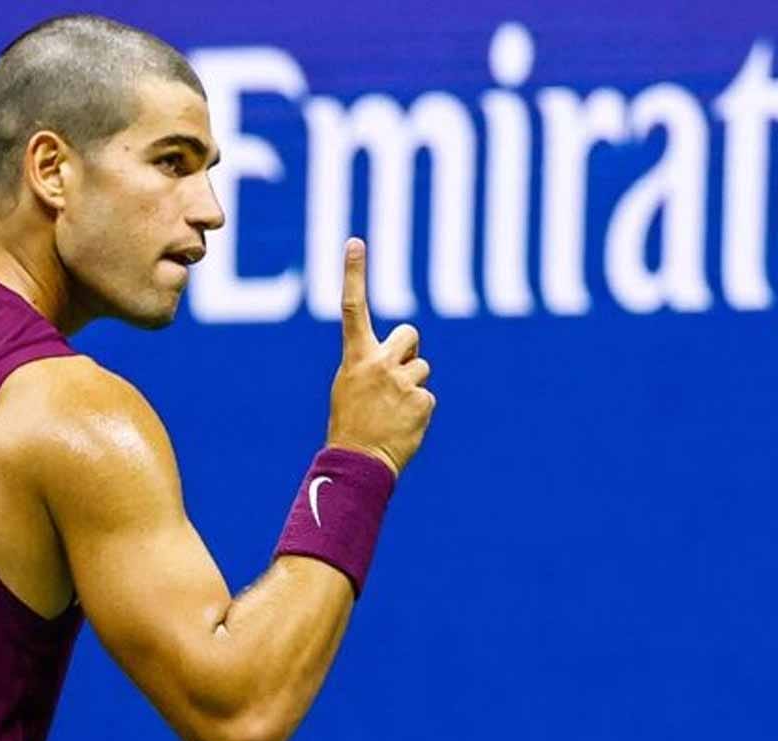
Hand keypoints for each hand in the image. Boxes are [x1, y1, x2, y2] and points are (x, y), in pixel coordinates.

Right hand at [326, 238, 435, 475]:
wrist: (359, 462)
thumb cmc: (351, 422)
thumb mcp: (349, 385)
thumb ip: (371, 363)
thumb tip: (401, 356)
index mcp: (355, 357)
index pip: (353, 307)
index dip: (353, 273)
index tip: (355, 243)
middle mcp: (379, 363)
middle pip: (410, 334)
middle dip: (409, 349)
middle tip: (394, 376)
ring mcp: (403, 381)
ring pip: (422, 368)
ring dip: (412, 385)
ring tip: (393, 410)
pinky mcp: (423, 400)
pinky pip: (428, 395)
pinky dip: (418, 410)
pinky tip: (403, 424)